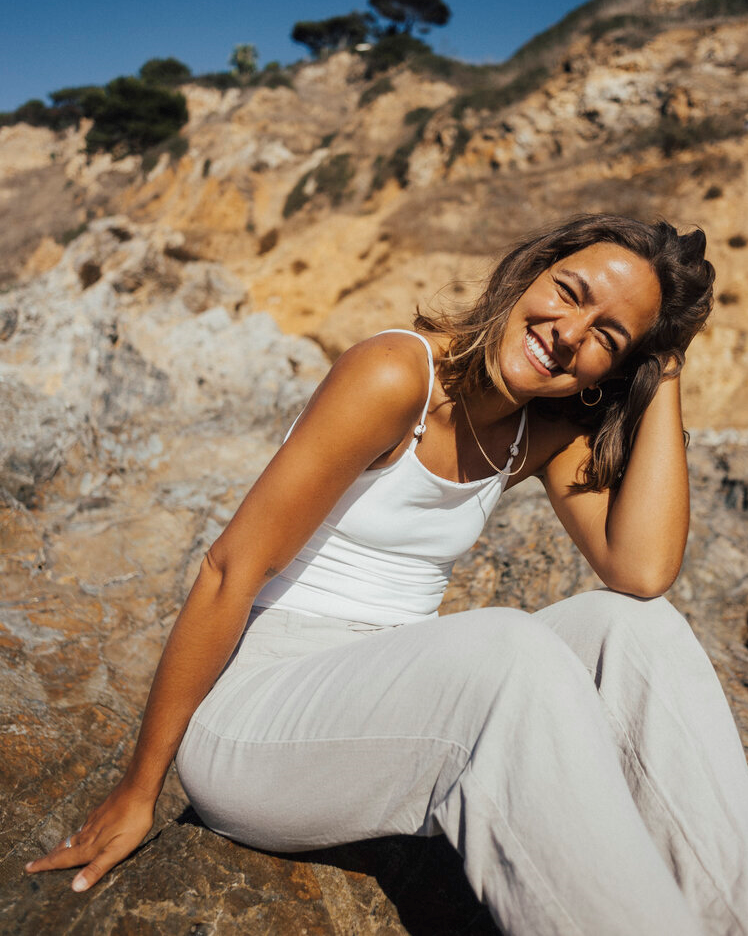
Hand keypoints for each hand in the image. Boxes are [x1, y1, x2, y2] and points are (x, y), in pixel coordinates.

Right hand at [25, 779, 154, 891]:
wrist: (138, 787)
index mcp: (90, 846)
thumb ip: (97, 868)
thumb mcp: (119, 849)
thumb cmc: (133, 821)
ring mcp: (94, 821)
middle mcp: (87, 833)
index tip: (28, 868)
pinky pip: (83, 828)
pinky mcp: (101, 812)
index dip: (46, 865)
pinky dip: (75, 836)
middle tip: (34, 864)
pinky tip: (81, 834)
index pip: (63, 859)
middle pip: (63, 848)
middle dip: (48, 858)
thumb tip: (74, 887)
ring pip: (72, 837)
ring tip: (54, 852)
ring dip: (61, 847)